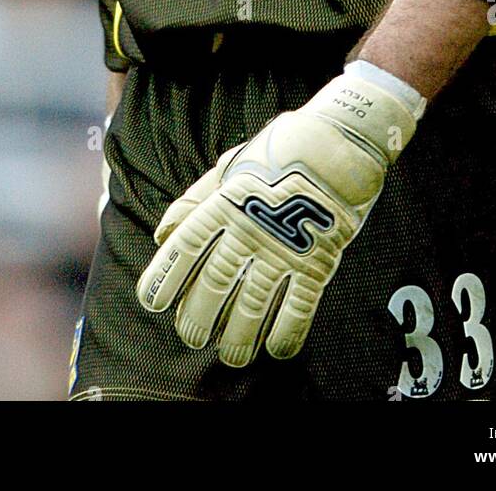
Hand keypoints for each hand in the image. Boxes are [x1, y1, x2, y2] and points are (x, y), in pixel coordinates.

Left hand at [135, 72, 417, 366]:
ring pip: (253, 304)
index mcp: (225, 201)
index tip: (153, 303)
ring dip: (238, 337)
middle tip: (191, 335)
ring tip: (230, 356)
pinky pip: (299, 307)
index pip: (185, 247)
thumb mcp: (232, 164)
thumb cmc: (282, 149)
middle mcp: (250, 227)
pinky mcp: (318, 259)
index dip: (164, 278)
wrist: (342, 140)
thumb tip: (163, 233)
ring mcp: (285, 246)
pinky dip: (286, 333)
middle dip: (198, 317)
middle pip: (215, 282)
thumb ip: (197, 199)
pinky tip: (276, 350)